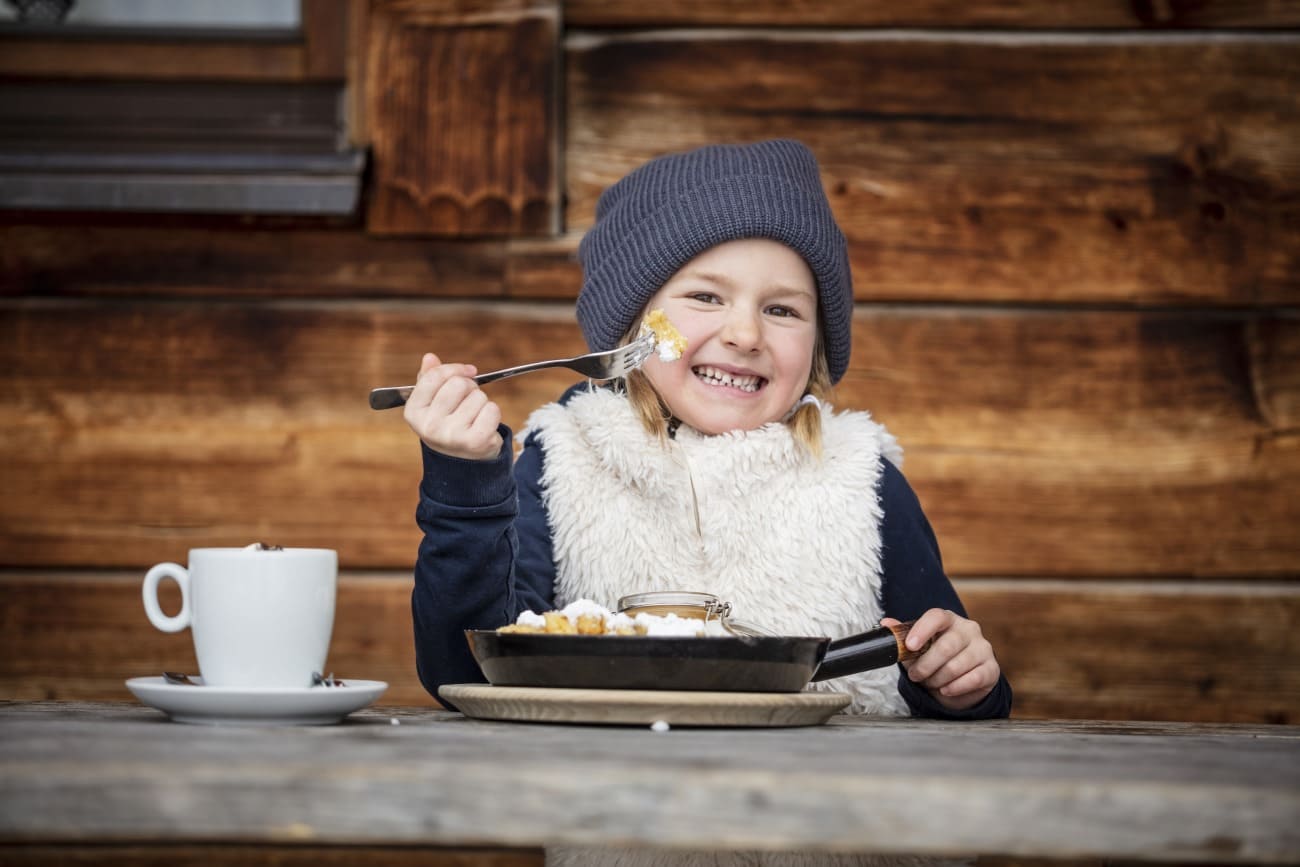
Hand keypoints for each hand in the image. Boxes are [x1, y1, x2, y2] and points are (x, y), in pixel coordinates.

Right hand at [403, 353, 502, 460]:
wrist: (462, 462)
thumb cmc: (447, 424)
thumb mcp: (432, 403)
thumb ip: (429, 379)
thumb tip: (429, 357)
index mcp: (413, 412)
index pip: (434, 376)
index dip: (455, 369)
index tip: (468, 371)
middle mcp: (429, 426)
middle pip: (459, 384)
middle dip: (469, 388)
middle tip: (467, 402)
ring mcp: (452, 435)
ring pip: (478, 396)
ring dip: (481, 403)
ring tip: (473, 418)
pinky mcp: (476, 441)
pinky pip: (492, 409)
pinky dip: (492, 413)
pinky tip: (484, 425)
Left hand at [881, 609, 999, 710]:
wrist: (960, 680)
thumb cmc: (936, 658)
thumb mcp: (917, 646)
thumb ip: (903, 634)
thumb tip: (886, 623)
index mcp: (948, 619)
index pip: (936, 617)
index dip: (922, 630)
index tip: (910, 646)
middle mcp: (968, 629)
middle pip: (946, 646)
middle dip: (926, 665)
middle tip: (915, 675)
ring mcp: (983, 648)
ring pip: (956, 666)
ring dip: (937, 679)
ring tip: (930, 682)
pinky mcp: (991, 668)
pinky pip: (972, 679)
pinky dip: (954, 688)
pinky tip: (945, 689)